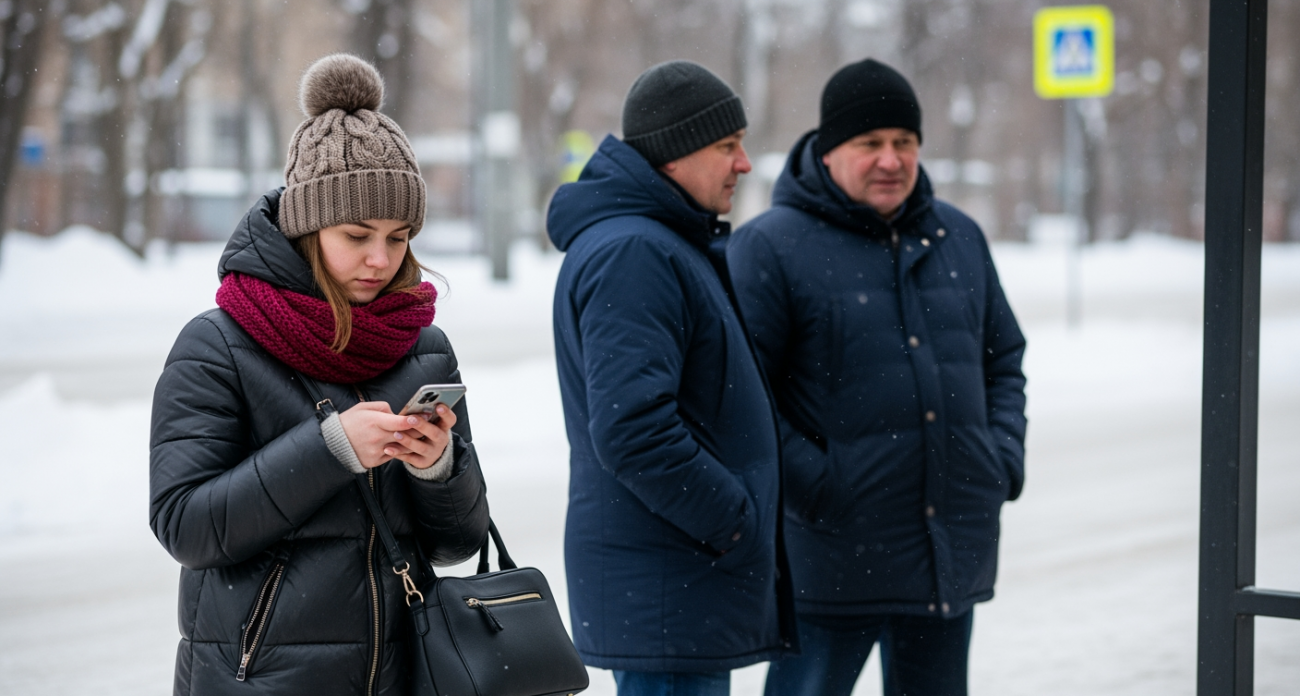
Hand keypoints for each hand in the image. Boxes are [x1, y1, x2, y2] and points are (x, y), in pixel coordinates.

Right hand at [336, 402, 453, 468]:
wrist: (332, 444)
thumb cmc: (349, 422)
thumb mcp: (363, 408)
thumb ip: (383, 408)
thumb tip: (397, 413)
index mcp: (374, 422)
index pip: (401, 422)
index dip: (416, 418)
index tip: (428, 414)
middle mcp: (377, 438)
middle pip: (406, 435)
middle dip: (420, 429)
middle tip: (429, 423)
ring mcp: (377, 451)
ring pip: (403, 447)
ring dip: (413, 441)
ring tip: (420, 434)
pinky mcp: (376, 461)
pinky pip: (394, 455)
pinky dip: (400, 449)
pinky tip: (406, 444)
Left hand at [383, 405, 455, 469]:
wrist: (426, 453)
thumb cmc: (423, 430)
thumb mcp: (428, 423)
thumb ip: (422, 415)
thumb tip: (411, 407)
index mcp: (443, 427)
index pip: (450, 420)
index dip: (446, 413)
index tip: (438, 406)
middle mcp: (441, 440)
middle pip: (435, 433)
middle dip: (423, 426)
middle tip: (411, 418)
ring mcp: (433, 452)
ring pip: (421, 447)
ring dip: (408, 440)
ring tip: (396, 434)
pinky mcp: (422, 462)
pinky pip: (410, 458)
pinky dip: (398, 453)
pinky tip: (388, 449)